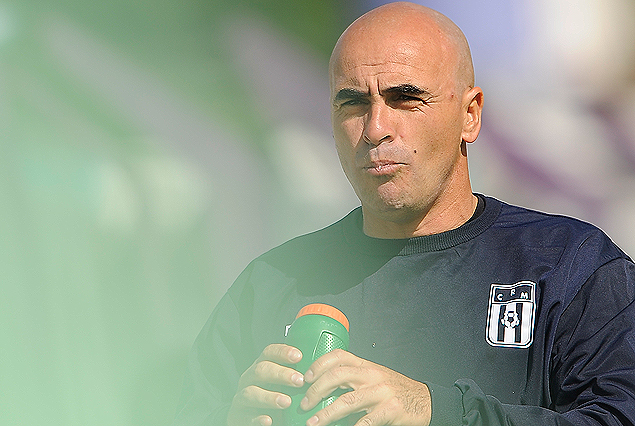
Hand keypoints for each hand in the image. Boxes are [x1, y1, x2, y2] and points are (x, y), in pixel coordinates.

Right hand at [227, 344, 304, 425]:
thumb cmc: (273, 397)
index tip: (298, 356)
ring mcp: (242, 397)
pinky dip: (258, 418)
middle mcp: (250, 379)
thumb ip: (293, 376)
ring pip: (251, 393)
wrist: (254, 418)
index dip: (282, 352)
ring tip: (287, 402)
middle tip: (299, 380)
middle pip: (261, 370)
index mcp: (261, 367)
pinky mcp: (239, 416)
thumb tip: (315, 370)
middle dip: (280, 374)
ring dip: (269, 397)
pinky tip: (269, 420)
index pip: (269, 353)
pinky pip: (246, 416)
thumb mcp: (281, 384)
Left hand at [300, 349, 430, 425]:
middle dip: (316, 390)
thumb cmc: (395, 390)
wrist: (424, 400)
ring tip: (313, 422)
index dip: (318, 364)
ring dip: (326, 413)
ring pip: (347, 401)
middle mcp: (372, 375)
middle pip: (337, 376)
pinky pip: (366, 421)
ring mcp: (381, 392)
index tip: (306, 377)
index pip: (338, 356)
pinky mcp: (390, 409)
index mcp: (366, 366)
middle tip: (304, 403)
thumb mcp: (374, 377)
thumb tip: (323, 388)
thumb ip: (353, 379)